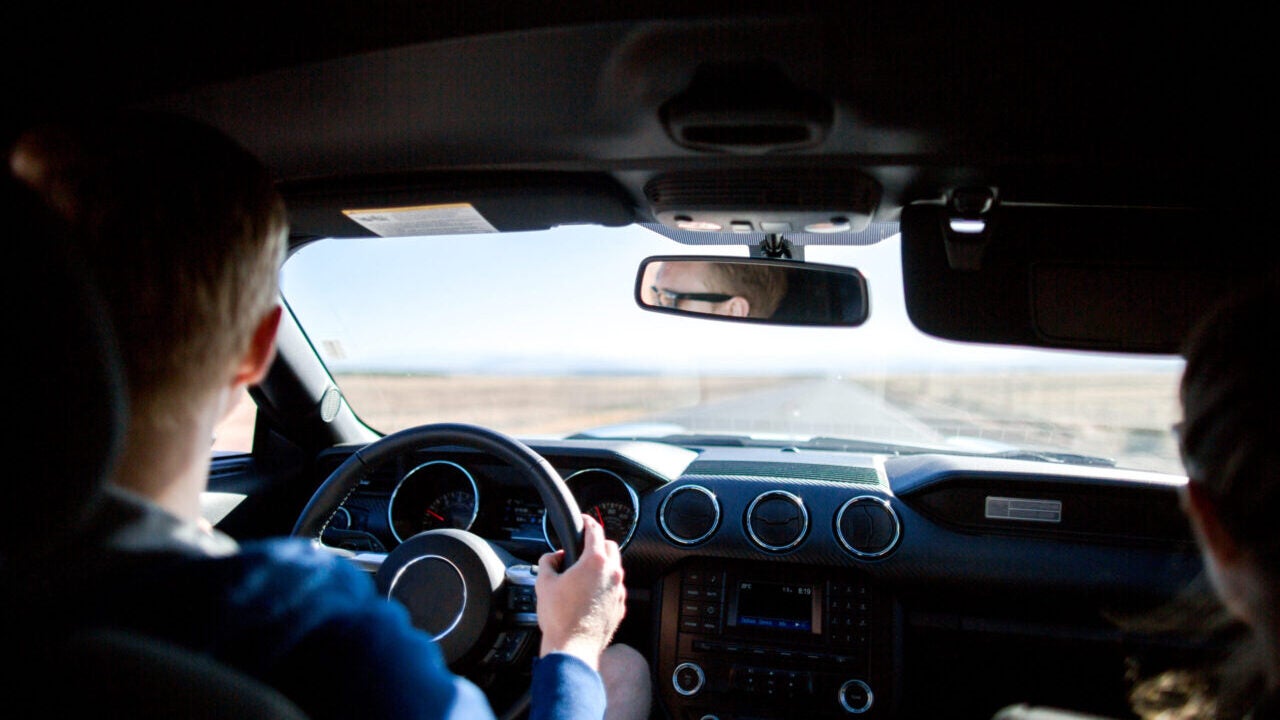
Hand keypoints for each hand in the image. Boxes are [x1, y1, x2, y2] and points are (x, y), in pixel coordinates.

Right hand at [535, 514, 626, 670]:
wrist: (573, 648)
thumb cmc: (560, 618)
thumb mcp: (543, 583)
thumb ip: (548, 562)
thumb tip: (553, 558)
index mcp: (594, 562)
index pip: (595, 531)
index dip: (588, 522)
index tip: (585, 521)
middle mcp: (612, 574)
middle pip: (611, 547)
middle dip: (598, 544)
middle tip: (583, 549)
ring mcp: (619, 591)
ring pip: (616, 568)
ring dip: (603, 566)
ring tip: (584, 574)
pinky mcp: (620, 607)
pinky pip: (616, 589)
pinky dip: (606, 586)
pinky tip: (590, 594)